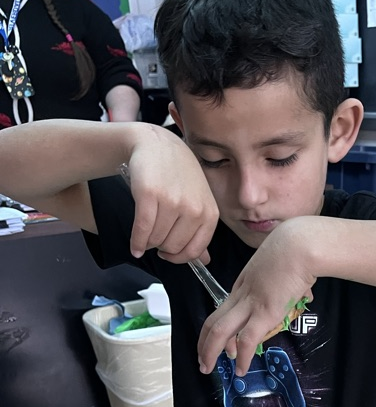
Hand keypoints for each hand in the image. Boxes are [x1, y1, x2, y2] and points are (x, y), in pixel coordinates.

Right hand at [126, 128, 219, 263]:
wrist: (157, 145)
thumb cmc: (178, 175)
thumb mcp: (198, 201)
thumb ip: (201, 232)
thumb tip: (205, 261)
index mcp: (210, 213)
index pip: (195, 251)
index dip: (178, 257)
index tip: (168, 254)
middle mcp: (194, 209)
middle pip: (173, 247)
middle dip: (161, 247)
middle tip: (155, 236)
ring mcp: (173, 201)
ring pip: (156, 239)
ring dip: (148, 241)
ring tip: (146, 231)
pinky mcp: (150, 195)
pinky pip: (142, 229)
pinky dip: (136, 241)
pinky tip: (135, 246)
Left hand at [197, 218, 314, 375]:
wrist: (301, 244)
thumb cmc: (298, 248)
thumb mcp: (284, 266)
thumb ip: (290, 280)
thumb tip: (304, 288)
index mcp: (245, 283)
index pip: (224, 310)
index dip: (217, 330)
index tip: (219, 345)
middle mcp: (242, 294)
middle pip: (213, 321)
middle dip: (204, 343)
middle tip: (202, 361)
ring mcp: (251, 303)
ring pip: (220, 331)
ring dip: (210, 352)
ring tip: (208, 368)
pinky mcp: (265, 312)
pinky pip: (246, 340)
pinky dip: (242, 357)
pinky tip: (241, 369)